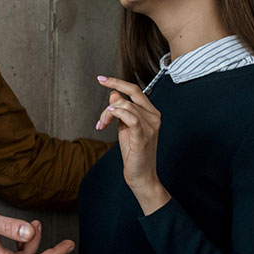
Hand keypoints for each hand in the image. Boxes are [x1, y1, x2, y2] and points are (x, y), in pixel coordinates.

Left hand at [94, 76, 170, 213]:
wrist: (141, 175)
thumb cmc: (133, 152)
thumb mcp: (125, 127)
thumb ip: (121, 110)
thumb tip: (114, 94)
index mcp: (152, 113)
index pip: (136, 90)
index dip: (118, 82)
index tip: (101, 78)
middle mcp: (154, 117)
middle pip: (131, 94)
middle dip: (112, 90)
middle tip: (99, 92)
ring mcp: (150, 127)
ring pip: (125, 106)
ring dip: (107, 112)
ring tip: (102, 124)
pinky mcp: (143, 137)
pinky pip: (130, 118)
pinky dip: (117, 113)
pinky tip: (107, 119)